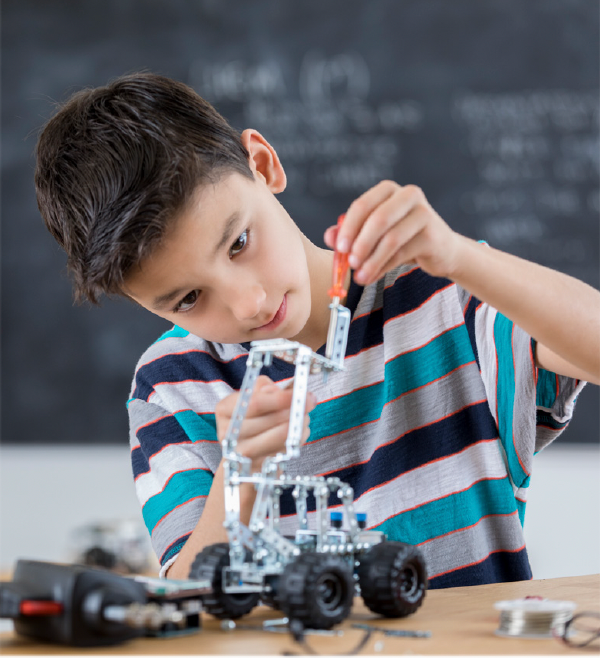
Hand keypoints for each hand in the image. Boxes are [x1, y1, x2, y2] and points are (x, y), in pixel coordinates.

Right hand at [215, 375, 315, 469]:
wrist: (243, 453)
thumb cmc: (252, 419)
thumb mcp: (253, 397)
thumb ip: (263, 388)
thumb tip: (276, 391)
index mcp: (225, 409)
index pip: (255, 402)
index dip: (281, 398)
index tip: (301, 393)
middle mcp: (228, 432)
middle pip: (268, 420)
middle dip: (294, 410)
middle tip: (309, 403)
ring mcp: (240, 452)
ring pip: (278, 436)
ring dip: (298, 425)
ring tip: (304, 417)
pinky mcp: (256, 466)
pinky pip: (283, 451)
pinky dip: (297, 439)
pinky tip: (299, 431)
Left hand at [324, 181, 463, 285]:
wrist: (441, 250)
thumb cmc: (403, 238)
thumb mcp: (374, 234)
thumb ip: (350, 233)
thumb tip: (330, 237)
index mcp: (389, 190)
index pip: (362, 205)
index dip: (348, 228)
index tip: (340, 248)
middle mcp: (408, 195)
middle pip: (378, 219)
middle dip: (361, 244)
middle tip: (350, 264)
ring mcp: (424, 213)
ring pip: (391, 239)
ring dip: (372, 261)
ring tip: (360, 276)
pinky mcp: (433, 234)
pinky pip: (402, 253)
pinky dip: (383, 267)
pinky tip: (373, 276)